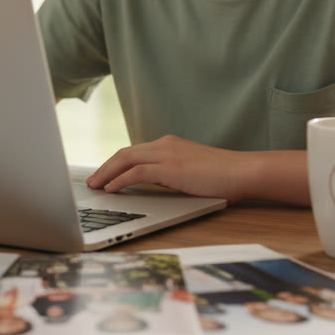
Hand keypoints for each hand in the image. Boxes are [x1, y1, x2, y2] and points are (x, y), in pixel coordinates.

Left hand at [84, 135, 250, 201]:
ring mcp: (167, 154)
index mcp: (170, 144)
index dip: (115, 163)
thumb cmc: (224, 175)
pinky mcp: (169, 168)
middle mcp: (165, 145)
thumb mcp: (192, 170)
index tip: (104, 174)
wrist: (243, 171)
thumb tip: (155, 184)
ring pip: (125, 160)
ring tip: (95, 186)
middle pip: (124, 153)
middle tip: (92, 180)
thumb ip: (173, 172)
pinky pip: (136, 173)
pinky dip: (120, 180)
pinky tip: (111, 189)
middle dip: (105, 167)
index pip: (134, 151)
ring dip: (106, 173)